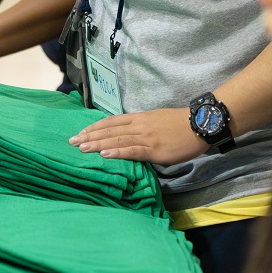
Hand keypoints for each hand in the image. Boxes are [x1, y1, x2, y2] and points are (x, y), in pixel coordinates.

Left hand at [69, 107, 206, 164]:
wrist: (200, 124)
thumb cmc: (180, 123)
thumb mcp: (156, 120)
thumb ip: (141, 126)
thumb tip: (127, 135)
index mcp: (139, 117)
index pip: (111, 122)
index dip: (94, 127)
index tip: (81, 132)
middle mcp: (139, 126)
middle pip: (109, 131)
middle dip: (89, 136)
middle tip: (71, 142)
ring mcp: (146, 138)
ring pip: (116, 141)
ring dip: (97, 145)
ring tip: (81, 148)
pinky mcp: (154, 150)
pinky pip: (132, 151)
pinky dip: (117, 153)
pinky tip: (104, 155)